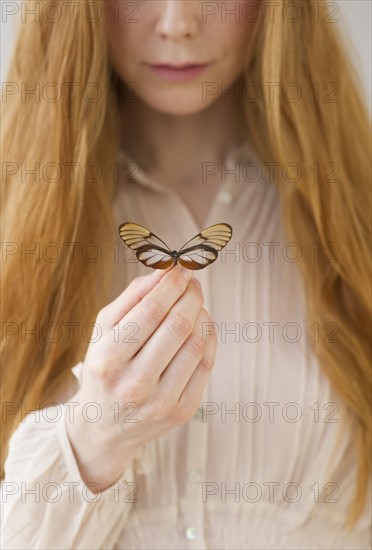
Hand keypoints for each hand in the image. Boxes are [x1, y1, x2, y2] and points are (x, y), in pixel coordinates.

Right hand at [66, 264, 216, 488]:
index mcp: (108, 359)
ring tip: (195, 304)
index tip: (181, 269)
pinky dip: (208, 337)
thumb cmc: (105, 368)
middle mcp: (134, 384)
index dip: (171, 284)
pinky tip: (200, 326)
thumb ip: (132, 297)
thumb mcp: (103, 331)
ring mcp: (161, 401)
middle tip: (192, 283)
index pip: (150, 311)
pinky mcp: (182, 411)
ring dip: (201, 314)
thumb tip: (164, 271)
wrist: (104, 427)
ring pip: (196, 344)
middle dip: (190, 296)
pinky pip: (205, 364)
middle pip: (177, 326)